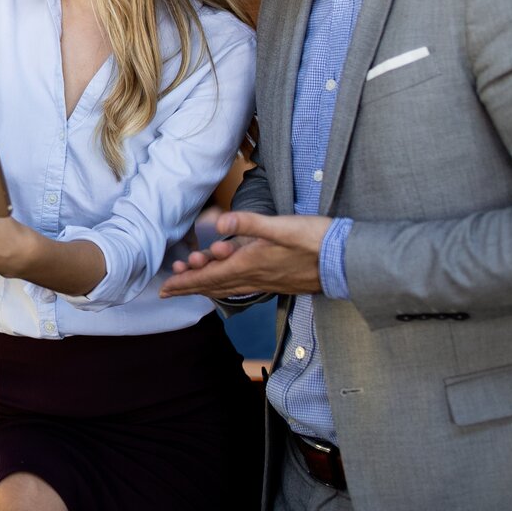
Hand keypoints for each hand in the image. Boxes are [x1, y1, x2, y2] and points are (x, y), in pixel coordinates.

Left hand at [160, 212, 330, 298]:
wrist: (346, 261)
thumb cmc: (316, 241)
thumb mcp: (281, 226)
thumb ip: (249, 223)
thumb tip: (220, 221)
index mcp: (251, 264)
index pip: (209, 277)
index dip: (185, 282)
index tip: (165, 288)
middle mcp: (255, 278)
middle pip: (214, 286)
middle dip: (190, 286)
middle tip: (168, 289)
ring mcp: (266, 282)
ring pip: (228, 287)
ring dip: (206, 285)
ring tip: (189, 282)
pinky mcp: (277, 281)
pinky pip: (243, 287)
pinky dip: (227, 285)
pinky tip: (227, 283)